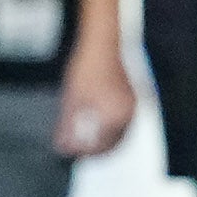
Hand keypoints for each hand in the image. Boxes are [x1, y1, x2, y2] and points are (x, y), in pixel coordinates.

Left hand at [56, 32, 135, 159]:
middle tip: (78, 152)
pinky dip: (110, 129)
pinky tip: (94, 125)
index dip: (84, 152)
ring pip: (120, 134)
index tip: (70, 153)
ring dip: (104, 142)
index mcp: (115, 116)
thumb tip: (63, 146)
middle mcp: (129, 114)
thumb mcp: (73, 99)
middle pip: (114, 143)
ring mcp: (133, 106)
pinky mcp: (132, 99)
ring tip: (84, 142)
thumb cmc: (87, 68)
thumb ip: (68, 126)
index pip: (100, 145)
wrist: (102, 43)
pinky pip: (123, 123)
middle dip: (96, 151)